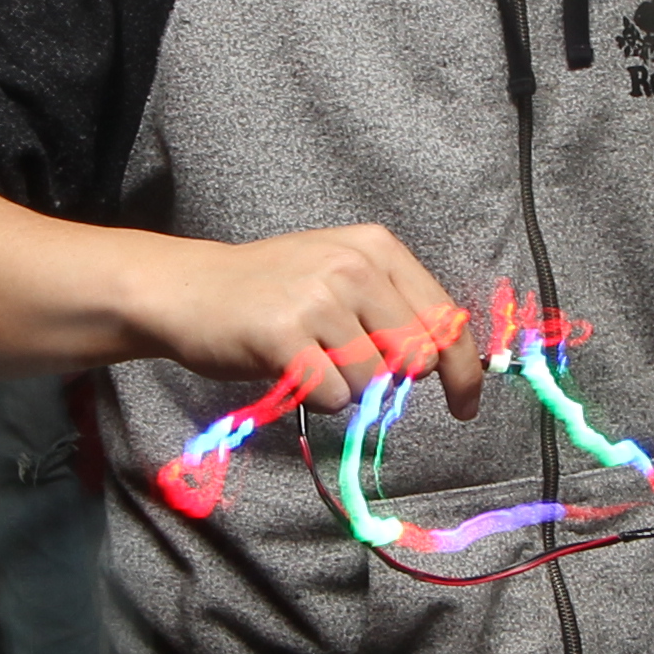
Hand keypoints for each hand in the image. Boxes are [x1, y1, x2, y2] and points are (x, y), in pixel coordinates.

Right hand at [117, 223, 482, 417]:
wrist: (187, 289)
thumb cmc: (271, 290)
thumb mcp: (339, 276)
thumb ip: (393, 310)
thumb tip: (445, 365)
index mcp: (377, 248)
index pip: (447, 319)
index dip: (464, 372)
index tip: (466, 406)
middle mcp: (353, 266)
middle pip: (416, 357)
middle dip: (391, 379)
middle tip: (348, 368)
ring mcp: (319, 298)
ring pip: (372, 381)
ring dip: (344, 385)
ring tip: (306, 356)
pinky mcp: (285, 335)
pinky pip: (332, 395)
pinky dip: (314, 395)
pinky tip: (287, 367)